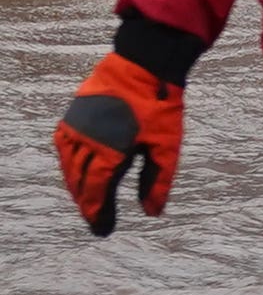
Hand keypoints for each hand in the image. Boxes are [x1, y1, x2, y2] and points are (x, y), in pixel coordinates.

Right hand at [56, 52, 183, 236]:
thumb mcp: (167, 147)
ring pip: (69, 164)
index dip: (97, 212)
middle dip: (87, 203)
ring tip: (85, 200)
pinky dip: (67, 161)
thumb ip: (158, 181)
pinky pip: (64, 144)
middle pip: (80, 181)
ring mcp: (77, 125)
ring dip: (75, 184)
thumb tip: (151, 212)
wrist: (145, 65)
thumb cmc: (160, 107)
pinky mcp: (74, 113)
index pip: (97, 190)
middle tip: (95, 221)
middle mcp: (87, 140)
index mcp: (110, 151)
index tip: (101, 229)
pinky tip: (75, 170)